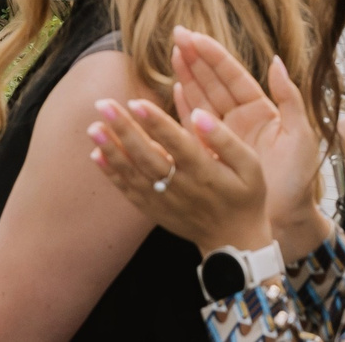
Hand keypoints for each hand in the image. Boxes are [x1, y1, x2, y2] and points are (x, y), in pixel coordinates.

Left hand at [88, 93, 272, 256]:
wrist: (234, 241)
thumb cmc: (245, 196)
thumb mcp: (251, 166)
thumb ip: (226, 139)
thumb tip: (199, 115)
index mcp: (205, 171)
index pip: (176, 143)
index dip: (156, 123)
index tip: (136, 102)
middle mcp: (181, 186)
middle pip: (147, 156)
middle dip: (124, 130)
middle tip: (102, 104)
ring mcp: (164, 201)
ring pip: (133, 173)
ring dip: (111, 150)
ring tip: (93, 127)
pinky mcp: (154, 210)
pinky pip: (129, 191)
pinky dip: (112, 174)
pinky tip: (96, 154)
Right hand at [167, 28, 324, 246]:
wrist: (286, 221)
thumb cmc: (297, 182)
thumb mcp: (300, 137)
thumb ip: (289, 98)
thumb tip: (276, 62)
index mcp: (261, 111)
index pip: (234, 77)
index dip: (215, 56)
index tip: (196, 38)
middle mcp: (241, 120)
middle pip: (214, 83)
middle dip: (196, 59)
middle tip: (177, 36)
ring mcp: (224, 136)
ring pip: (202, 100)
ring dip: (187, 77)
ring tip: (173, 54)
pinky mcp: (212, 154)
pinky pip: (194, 126)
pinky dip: (184, 108)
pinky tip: (175, 90)